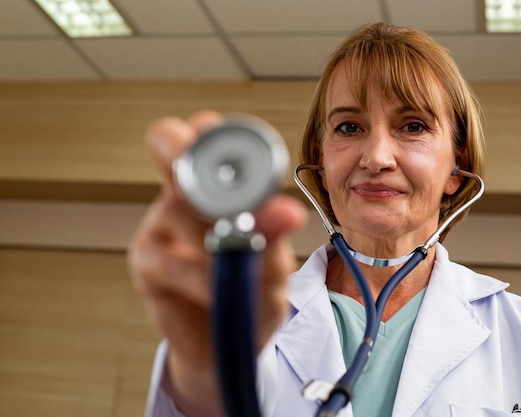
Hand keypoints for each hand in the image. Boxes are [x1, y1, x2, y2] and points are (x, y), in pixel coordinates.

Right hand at [127, 111, 307, 413]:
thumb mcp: (274, 266)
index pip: (213, 133)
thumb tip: (288, 210)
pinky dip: (200, 279)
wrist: (226, 345)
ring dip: (214, 238)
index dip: (226, 136)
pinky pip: (169, 260)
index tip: (253, 162)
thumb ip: (275, 236)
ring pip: (177, 205)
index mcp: (222, 181)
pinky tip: (216, 293)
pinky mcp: (145, 259)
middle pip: (167, 139)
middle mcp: (185, 191)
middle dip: (184, 147)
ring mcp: (160, 222)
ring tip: (236, 267)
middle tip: (208, 175)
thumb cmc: (252, 293)